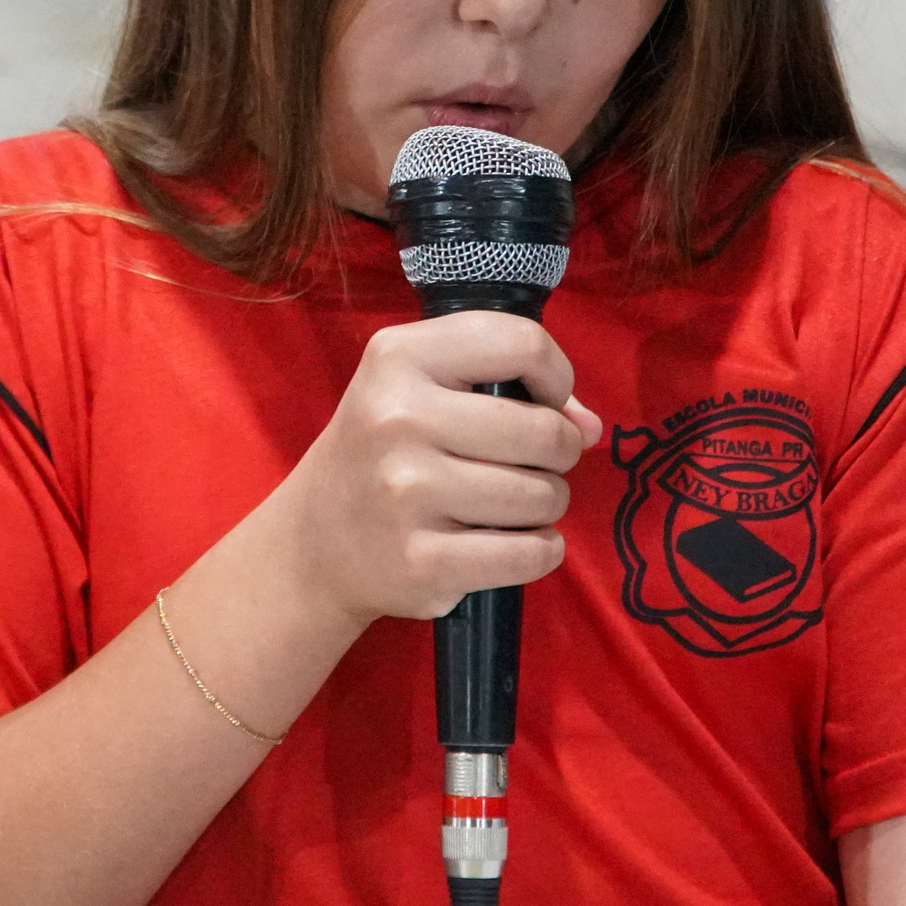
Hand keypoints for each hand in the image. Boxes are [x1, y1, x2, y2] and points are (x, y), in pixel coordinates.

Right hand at [267, 311, 602, 623]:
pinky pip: (529, 555)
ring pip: (542, 496)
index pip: (522, 344)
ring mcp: (407, 493)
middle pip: (544, 432)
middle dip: (558, 451)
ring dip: (545, 503)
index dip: (554, 375)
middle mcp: (398, 418)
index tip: (545, 400)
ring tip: (512, 503)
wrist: (314, 542)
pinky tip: (513, 543)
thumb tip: (591, 427)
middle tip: (533, 462)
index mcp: (398, 359)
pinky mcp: (422, 562)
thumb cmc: (383, 452)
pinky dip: (540, 551)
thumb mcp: (420, 390)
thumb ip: (508, 388)